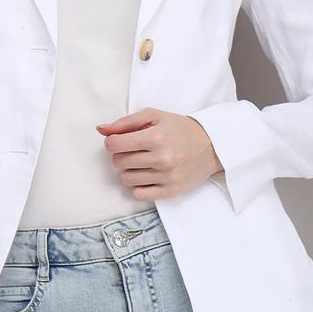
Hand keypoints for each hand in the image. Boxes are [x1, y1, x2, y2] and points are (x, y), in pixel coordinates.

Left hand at [95, 109, 223, 198]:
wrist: (212, 146)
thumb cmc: (180, 129)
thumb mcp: (154, 116)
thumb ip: (125, 122)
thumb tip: (101, 129)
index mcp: (156, 137)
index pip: (115, 145)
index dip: (113, 142)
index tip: (121, 141)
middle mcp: (162, 158)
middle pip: (119, 162)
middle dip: (122, 156)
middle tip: (135, 151)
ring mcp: (167, 177)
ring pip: (126, 179)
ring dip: (130, 171)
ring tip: (143, 163)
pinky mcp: (171, 191)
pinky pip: (139, 194)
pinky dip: (139, 186)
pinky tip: (148, 176)